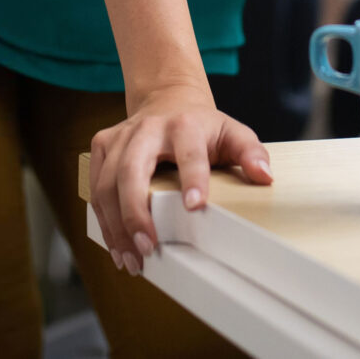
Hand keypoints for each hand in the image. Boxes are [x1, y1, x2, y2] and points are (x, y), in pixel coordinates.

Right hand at [86, 82, 271, 275]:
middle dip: (135, 212)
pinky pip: (95, 187)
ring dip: (116, 225)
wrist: (167, 99)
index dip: (192, 178)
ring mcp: (120, 136)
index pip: (188, 152)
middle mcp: (147, 128)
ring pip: (107, 183)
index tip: (195, 206)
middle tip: (147, 247)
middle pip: (131, 170)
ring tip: (131, 259)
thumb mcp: (231, 133)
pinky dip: (104, 220)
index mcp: (184, 124)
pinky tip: (116, 246)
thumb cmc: (201, 126)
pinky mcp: (102, 146)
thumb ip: (250, 152)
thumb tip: (264, 176)